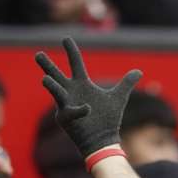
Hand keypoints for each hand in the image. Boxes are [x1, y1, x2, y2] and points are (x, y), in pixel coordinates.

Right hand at [35, 37, 141, 157]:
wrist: (104, 139)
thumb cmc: (108, 119)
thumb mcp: (118, 98)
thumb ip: (126, 83)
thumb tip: (139, 71)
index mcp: (82, 84)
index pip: (75, 63)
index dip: (71, 51)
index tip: (66, 38)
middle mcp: (71, 92)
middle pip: (56, 74)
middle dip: (47, 65)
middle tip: (38, 54)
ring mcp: (66, 105)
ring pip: (55, 92)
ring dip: (51, 86)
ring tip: (45, 79)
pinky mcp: (65, 119)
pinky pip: (70, 111)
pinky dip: (79, 109)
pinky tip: (87, 108)